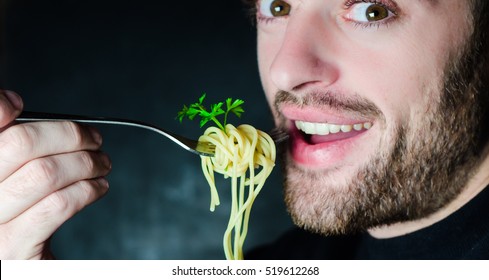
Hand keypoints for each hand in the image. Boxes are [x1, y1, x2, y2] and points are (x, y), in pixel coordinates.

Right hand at [0, 90, 111, 258]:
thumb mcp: (9, 182)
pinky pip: (57, 205)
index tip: (19, 104)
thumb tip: (13, 103)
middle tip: (94, 140)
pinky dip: (87, 190)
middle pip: (19, 143)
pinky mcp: (13, 251)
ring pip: (45, 172)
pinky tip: (97, 188)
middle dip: (68, 135)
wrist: (23, 268)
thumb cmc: (18, 223)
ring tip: (102, 165)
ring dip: (86, 163)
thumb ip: (12, 150)